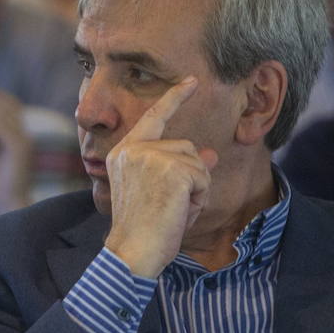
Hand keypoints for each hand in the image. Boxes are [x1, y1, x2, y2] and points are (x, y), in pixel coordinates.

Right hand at [102, 78, 218, 277]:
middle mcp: (134, 148)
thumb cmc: (144, 229)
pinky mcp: (171, 168)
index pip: (154, 117)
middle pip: (186, 147)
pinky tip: (179, 212)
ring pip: (198, 162)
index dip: (175, 98)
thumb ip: (182, 169)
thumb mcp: (164, 194)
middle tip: (170, 206)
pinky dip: (199, 198)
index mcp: (123, 152)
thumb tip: (210, 154)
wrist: (133, 251)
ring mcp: (151, 156)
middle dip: (191, 176)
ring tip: (173, 210)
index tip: (191, 81)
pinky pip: (203, 177)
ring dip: (196, 189)